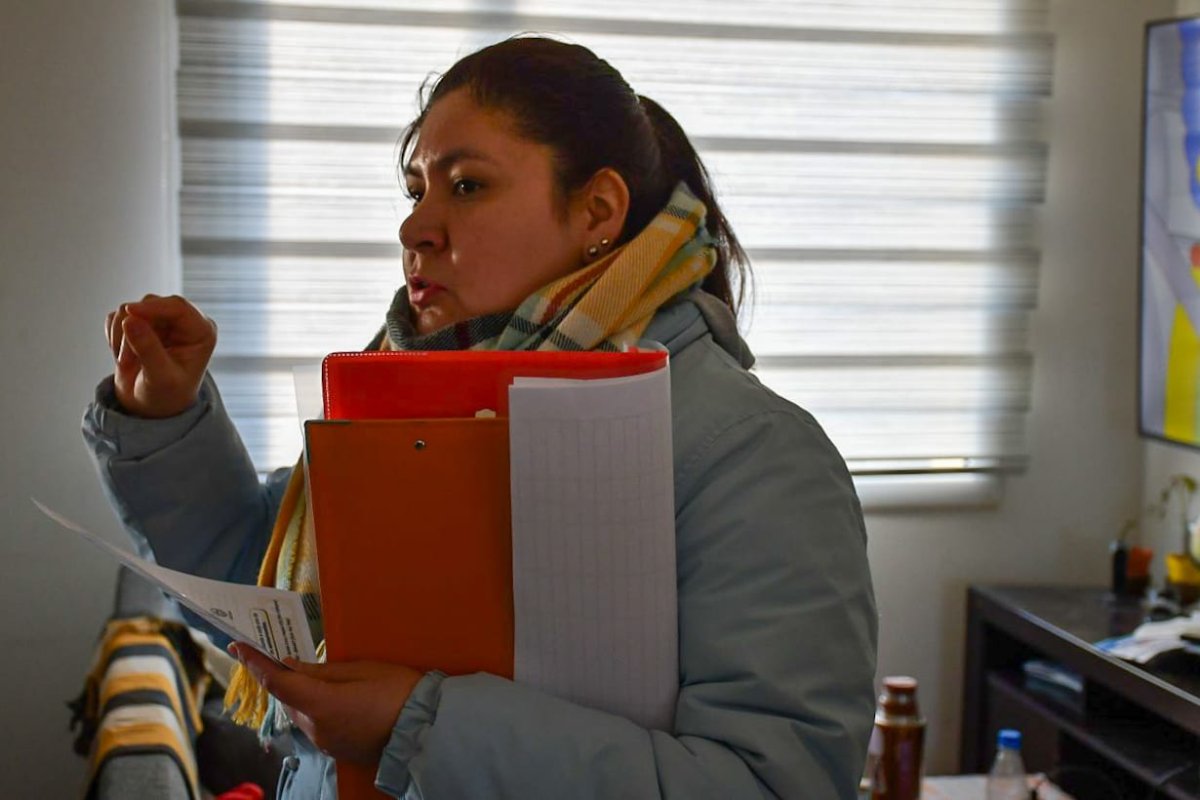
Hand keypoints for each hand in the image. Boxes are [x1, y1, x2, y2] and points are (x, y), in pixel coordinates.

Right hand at [105, 294, 216, 417]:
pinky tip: (123, 356)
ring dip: (121, 335)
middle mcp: (183, 321)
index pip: (178, 306)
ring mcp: (160, 320)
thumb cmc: (166, 395)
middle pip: (150, 304)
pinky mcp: (139, 322)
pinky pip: (117, 317)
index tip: (129, 313)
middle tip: (126, 361)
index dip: (153, 307)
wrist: (150, 406)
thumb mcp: (160, 377)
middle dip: (132, 329)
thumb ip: (148, 349)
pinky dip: (114, 336)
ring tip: (127, 362)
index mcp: (201, 331)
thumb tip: (129, 319)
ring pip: (130, 310)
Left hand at [229, 643, 421, 766]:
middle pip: (288, 699)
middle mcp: (317, 729)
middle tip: (284, 657)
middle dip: (284, 679)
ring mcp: (326, 743)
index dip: (255, 664)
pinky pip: (316, 726)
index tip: (239, 647)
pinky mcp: (337, 750)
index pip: (277, 682)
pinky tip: (333, 698)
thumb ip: (321, 671)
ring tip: (318, 677)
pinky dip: (316, 710)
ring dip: (302, 695)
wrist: (425, 730)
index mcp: (321, 705)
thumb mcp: (361, 670)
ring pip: (301, 713)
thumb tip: (289, 667)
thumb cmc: (398, 692)